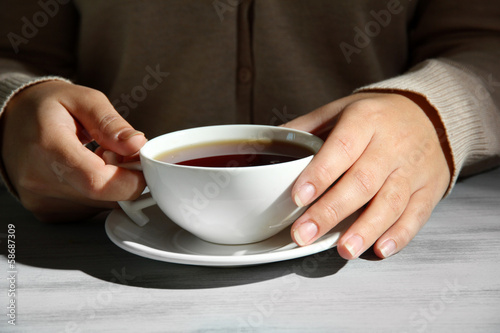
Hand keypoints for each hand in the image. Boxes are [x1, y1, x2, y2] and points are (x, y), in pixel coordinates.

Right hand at [0, 81, 146, 221]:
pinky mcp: (48, 212)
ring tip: (97, 158)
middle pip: (104, 196)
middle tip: (117, 152)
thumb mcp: (82, 99)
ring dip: (112, 185)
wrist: (9, 122)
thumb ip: (111, 123)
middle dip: (125, 177)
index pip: (97, 181)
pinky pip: (90, 209)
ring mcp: (42, 201)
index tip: (141, 164)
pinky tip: (86, 171)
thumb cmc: (44, 108)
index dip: (130, 178)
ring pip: (101, 205)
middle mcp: (40, 180)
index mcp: (48, 147)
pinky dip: (98, 192)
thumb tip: (137, 145)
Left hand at [284, 92, 451, 258]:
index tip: (297, 198)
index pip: (341, 149)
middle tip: (305, 234)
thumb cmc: (376, 116)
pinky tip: (380, 249)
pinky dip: (399, 235)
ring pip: (390, 202)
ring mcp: (413, 168)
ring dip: (365, 229)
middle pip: (362, 182)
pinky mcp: (429, 188)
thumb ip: (306, 127)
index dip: (319, 175)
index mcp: (365, 120)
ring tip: (343, 249)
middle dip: (331, 211)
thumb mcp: (341, 109)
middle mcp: (391, 145)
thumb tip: (267, 144)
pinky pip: (416, 214)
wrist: (429, 114)